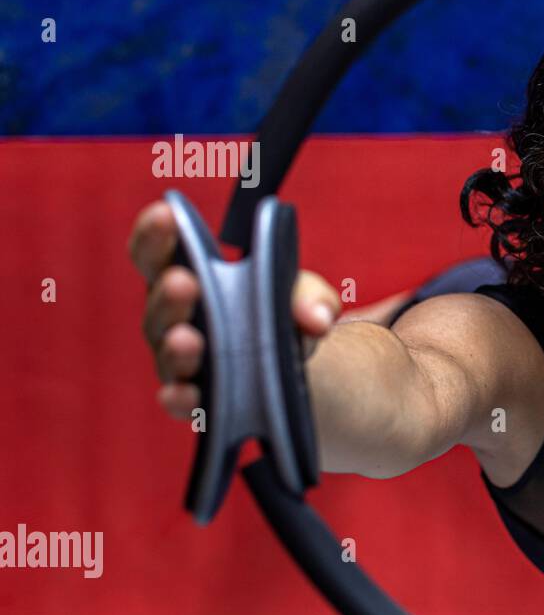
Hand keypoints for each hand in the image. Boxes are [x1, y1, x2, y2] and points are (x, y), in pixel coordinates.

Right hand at [128, 199, 341, 420]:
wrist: (293, 370)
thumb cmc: (282, 314)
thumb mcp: (302, 296)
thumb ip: (310, 296)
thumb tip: (316, 318)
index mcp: (189, 276)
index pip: (157, 252)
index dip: (155, 233)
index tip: (166, 214)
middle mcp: (173, 318)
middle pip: (159, 303)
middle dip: (170, 292)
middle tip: (185, 281)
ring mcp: (180, 361)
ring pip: (168, 353)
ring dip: (176, 346)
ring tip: (189, 337)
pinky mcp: (195, 400)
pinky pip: (181, 400)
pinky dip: (181, 397)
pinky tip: (186, 393)